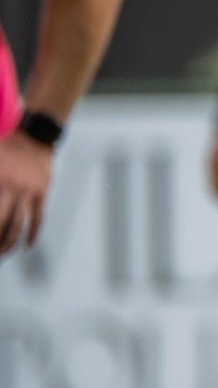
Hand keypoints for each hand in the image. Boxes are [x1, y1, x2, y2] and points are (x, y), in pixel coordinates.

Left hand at [0, 130, 54, 252]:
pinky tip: (28, 245)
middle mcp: (13, 187)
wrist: (36, 133)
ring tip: (4, 253)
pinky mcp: (43, 192)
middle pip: (2, 222)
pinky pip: (39, 217)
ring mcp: (29, 191)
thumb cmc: (7, 143)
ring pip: (19, 223)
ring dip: (11, 241)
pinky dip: (33, 233)